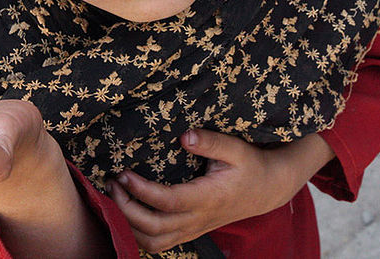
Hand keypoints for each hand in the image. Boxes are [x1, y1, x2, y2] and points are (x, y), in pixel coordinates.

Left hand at [105, 129, 332, 252]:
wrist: (267, 189)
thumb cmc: (250, 165)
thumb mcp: (236, 148)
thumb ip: (211, 142)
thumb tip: (185, 136)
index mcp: (208, 198)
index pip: (168, 202)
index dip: (142, 191)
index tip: (124, 174)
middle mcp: (198, 219)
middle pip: (154, 228)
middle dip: (126, 209)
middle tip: (113, 184)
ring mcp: (193, 229)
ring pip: (154, 242)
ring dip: (129, 224)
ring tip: (116, 197)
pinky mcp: (190, 231)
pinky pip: (160, 243)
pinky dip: (138, 233)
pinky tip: (128, 212)